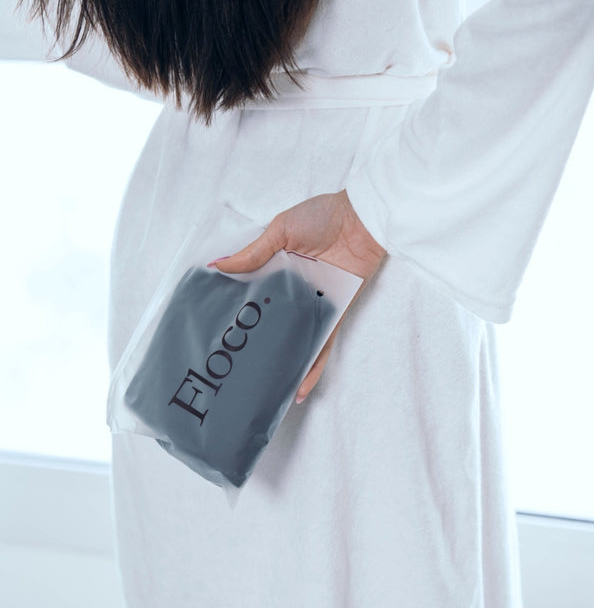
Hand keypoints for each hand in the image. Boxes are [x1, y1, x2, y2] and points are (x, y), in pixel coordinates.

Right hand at [210, 189, 386, 402]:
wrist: (362, 219)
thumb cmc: (323, 216)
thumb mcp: (280, 230)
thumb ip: (252, 253)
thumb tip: (217, 267)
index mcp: (276, 269)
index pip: (251, 295)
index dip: (235, 312)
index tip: (216, 332)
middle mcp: (293, 291)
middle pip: (270, 323)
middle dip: (254, 345)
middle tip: (231, 369)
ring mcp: (313, 306)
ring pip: (294, 341)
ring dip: (281, 364)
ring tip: (261, 391)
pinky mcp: (333, 315)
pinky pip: (322, 346)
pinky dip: (311, 367)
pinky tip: (297, 389)